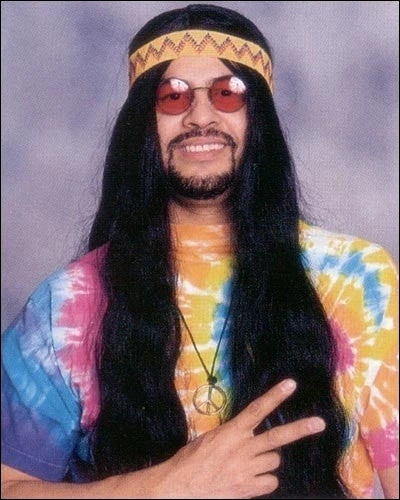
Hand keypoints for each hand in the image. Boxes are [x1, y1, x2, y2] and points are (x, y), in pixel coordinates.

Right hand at [152, 379, 325, 498]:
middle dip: (300, 429)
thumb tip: (248, 435)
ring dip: (266, 461)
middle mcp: (243, 448)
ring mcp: (247, 469)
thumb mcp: (210, 439)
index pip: (257, 409)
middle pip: (277, 437)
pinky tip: (249, 479)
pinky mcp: (249, 489)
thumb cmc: (191, 460)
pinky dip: (264, 480)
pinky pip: (270, 481)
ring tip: (248, 464)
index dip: (275, 396)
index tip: (291, 384)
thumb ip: (233, 435)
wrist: (181, 487)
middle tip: (320, 423)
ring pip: (274, 461)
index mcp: (231, 432)